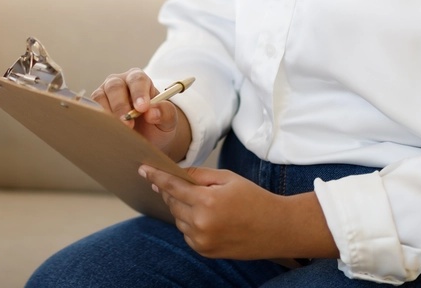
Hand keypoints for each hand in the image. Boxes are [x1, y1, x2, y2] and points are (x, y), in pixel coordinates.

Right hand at [92, 69, 191, 159]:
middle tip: (128, 124)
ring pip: (100, 96)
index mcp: (139, 80)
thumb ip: (165, 113)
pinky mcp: (94, 106)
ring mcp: (104, 93)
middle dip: (121, 105)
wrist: (146, 137)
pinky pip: (91, 109)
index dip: (139, 93)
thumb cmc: (157, 124)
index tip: (142, 108)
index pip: (137, 80)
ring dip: (107, 113)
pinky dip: (96, 119)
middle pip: (115, 86)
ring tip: (116, 130)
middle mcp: (120, 82)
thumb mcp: (169, 120)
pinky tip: (105, 130)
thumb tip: (151, 113)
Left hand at [138, 165, 337, 260]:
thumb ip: (198, 175)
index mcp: (207, 201)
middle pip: (172, 203)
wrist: (278, 229)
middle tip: (181, 183)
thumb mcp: (227, 178)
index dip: (156, 176)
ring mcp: (203, 241)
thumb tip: (175, 173)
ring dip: (183, 208)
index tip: (143, 169)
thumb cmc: (254, 199)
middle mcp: (201, 223)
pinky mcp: (205, 251)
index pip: (172, 186)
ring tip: (205, 202)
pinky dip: (190, 223)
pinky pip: (187, 233)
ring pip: (178, 219)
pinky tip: (208, 218)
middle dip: (172, 191)